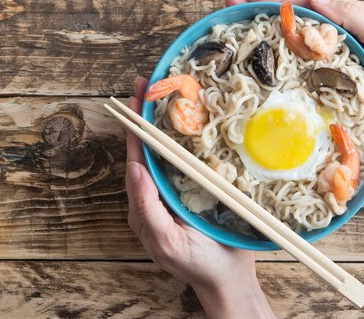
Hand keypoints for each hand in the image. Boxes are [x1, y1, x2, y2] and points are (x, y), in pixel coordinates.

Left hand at [126, 77, 273, 317]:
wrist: (229, 279)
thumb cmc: (197, 264)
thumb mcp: (166, 241)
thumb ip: (147, 207)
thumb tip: (134, 168)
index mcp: (145, 203)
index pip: (136, 157)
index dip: (135, 126)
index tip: (135, 96)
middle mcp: (157, 193)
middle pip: (148, 148)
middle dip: (146, 115)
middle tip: (149, 84)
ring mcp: (176, 191)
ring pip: (166, 150)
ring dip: (165, 121)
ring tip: (166, 93)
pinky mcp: (195, 191)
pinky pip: (186, 160)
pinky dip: (184, 137)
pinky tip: (192, 120)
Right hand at [226, 0, 363, 137]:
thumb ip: (354, 17)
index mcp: (352, 18)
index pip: (310, 2)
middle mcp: (338, 33)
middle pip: (295, 17)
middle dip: (264, 9)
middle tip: (233, 4)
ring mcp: (329, 56)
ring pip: (293, 37)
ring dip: (265, 30)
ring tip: (238, 25)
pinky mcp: (325, 78)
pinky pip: (297, 62)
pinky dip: (277, 55)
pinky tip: (259, 56)